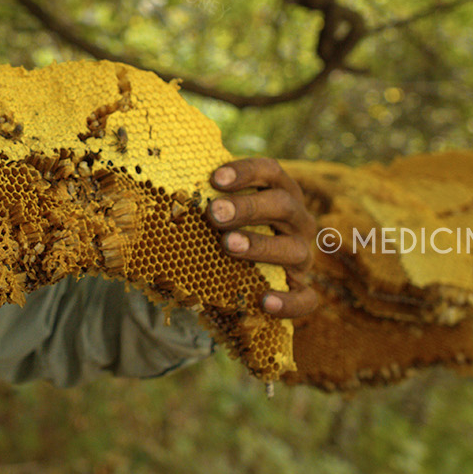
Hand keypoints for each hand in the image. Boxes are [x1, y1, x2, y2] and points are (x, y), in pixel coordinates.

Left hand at [206, 157, 321, 319]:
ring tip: (228, 245)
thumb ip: (204, 194)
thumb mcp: (220, 209)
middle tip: (214, 212)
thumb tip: (167, 180)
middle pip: (282, 205)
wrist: (243, 272)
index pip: (270, 172)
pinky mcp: (300, 288)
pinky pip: (305, 298)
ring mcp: (301, 254)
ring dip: (261, 246)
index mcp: (280, 191)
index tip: (214, 179)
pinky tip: (264, 301)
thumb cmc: (226, 229)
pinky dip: (288, 302)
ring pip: (294, 249)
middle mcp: (297, 220)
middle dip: (248, 207)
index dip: (245, 172)